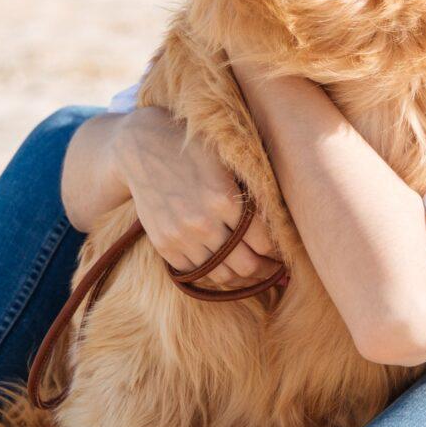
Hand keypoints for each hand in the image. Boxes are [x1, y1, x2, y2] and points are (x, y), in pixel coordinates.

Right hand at [108, 106, 283, 292]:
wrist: (142, 148)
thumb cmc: (194, 150)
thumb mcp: (228, 163)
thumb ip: (252, 194)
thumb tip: (283, 225)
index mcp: (225, 200)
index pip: (265, 242)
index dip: (278, 251)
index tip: (283, 252)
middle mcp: (203, 223)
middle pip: (247, 265)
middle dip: (266, 271)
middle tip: (275, 270)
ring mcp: (181, 237)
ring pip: (221, 275)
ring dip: (241, 278)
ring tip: (252, 273)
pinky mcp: (164, 245)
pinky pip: (195, 273)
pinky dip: (211, 273)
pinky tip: (223, 266)